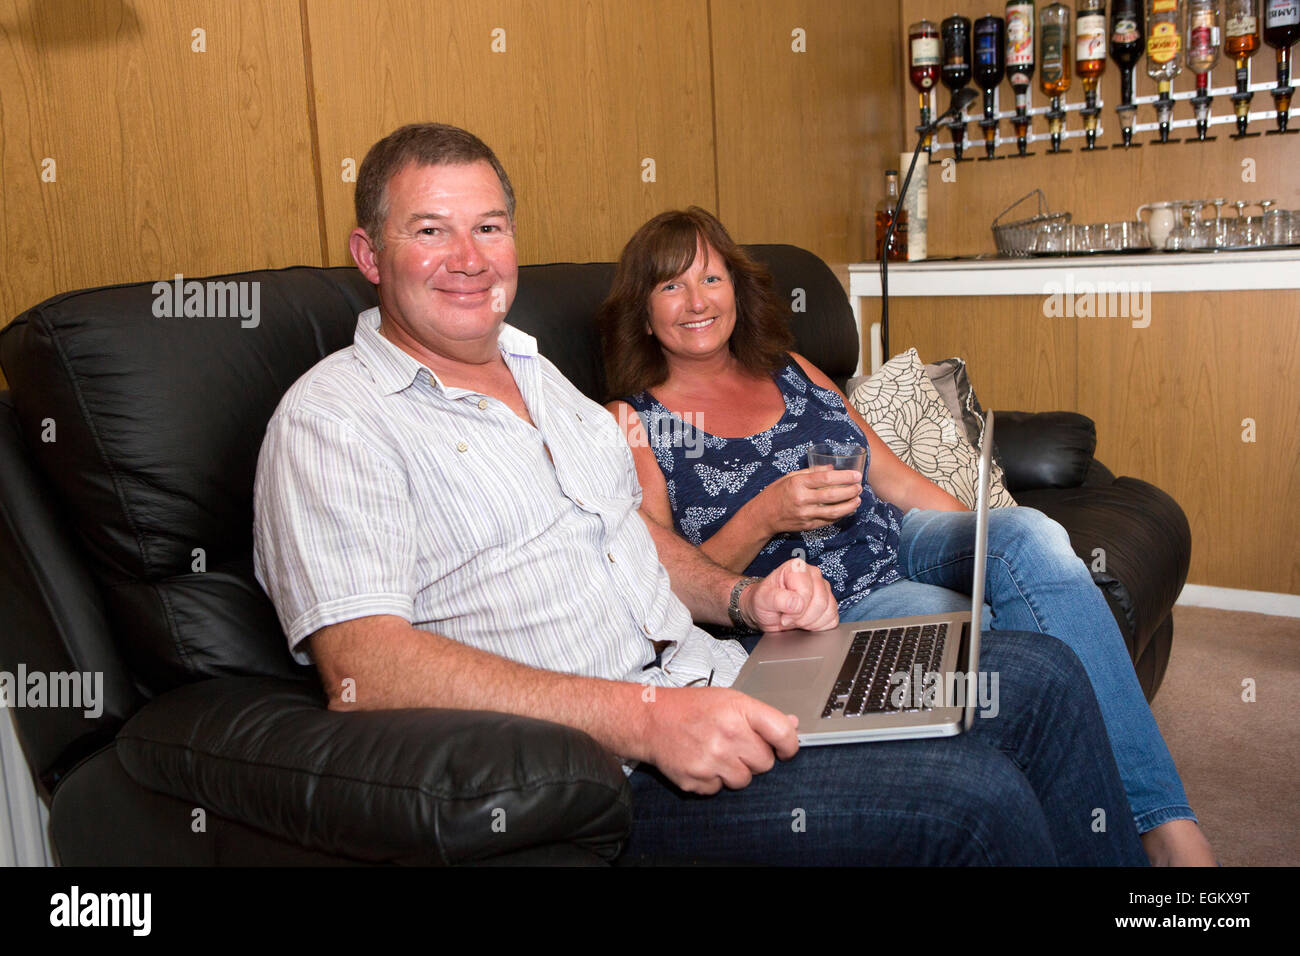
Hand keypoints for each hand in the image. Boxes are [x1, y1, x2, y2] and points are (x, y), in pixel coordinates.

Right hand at [644, 686, 798, 793]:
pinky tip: (702, 761)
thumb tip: (793, 725)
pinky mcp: (697, 779)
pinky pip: (720, 789)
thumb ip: (761, 714)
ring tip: (718, 753)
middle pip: (765, 763)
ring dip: (735, 771)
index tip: (786, 749)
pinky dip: (714, 780)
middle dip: (754, 756)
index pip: (782, 733)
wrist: (651, 720)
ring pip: (744, 780)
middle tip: (737, 745)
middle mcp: (727, 735)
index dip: (790, 745)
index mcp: (739, 710)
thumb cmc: (691, 708)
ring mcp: (711, 759)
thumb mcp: (728, 699)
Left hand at [742, 557, 838, 631]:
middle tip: (788, 619)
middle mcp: (813, 574)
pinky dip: (819, 626)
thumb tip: (796, 603)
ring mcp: (823, 588)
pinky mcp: (829, 603)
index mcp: (796, 568)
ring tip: (796, 619)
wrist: (765, 611)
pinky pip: (833, 618)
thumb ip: (776, 598)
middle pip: (820, 602)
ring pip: (829, 611)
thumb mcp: (762, 599)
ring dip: (811, 623)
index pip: (806, 592)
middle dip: (803, 618)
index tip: (783, 614)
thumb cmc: (763, 601)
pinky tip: (806, 622)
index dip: (795, 609)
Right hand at [755, 467, 862, 534]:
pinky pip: (828, 521)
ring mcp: (805, 514)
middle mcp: (802, 499)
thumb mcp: (790, 477)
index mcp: (798, 483)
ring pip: (834, 511)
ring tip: (858, 500)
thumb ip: (811, 472)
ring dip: (849, 506)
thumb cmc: (776, 493)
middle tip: (859, 487)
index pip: (825, 479)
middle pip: (832, 495)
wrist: (764, 516)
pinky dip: (840, 515)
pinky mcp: (808, 526)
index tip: (856, 475)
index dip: (844, 477)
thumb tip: (832, 468)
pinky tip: (847, 510)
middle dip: (850, 491)